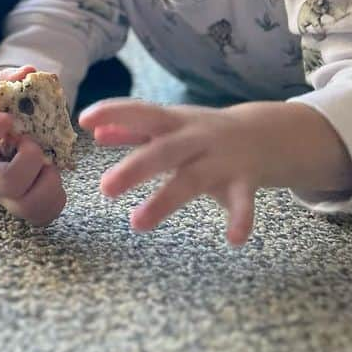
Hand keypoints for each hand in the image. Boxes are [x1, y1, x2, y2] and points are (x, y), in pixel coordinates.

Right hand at [0, 66, 66, 226]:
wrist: (4, 140)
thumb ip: (8, 82)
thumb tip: (28, 72)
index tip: (8, 119)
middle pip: (5, 182)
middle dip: (29, 161)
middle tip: (34, 144)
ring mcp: (4, 198)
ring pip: (28, 206)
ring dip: (47, 181)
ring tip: (49, 163)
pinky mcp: (24, 209)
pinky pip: (44, 214)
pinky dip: (56, 195)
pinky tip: (51, 175)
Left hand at [78, 99, 273, 245]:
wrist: (268, 132)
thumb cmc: (205, 131)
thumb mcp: (171, 124)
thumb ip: (133, 129)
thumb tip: (94, 132)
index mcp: (174, 121)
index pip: (141, 111)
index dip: (113, 112)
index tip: (83, 118)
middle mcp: (196, 137)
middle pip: (163, 150)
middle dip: (134, 167)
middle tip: (104, 188)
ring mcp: (221, 159)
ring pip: (192, 179)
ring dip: (165, 200)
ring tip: (138, 223)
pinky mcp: (245, 181)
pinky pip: (243, 201)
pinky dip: (240, 219)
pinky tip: (234, 239)